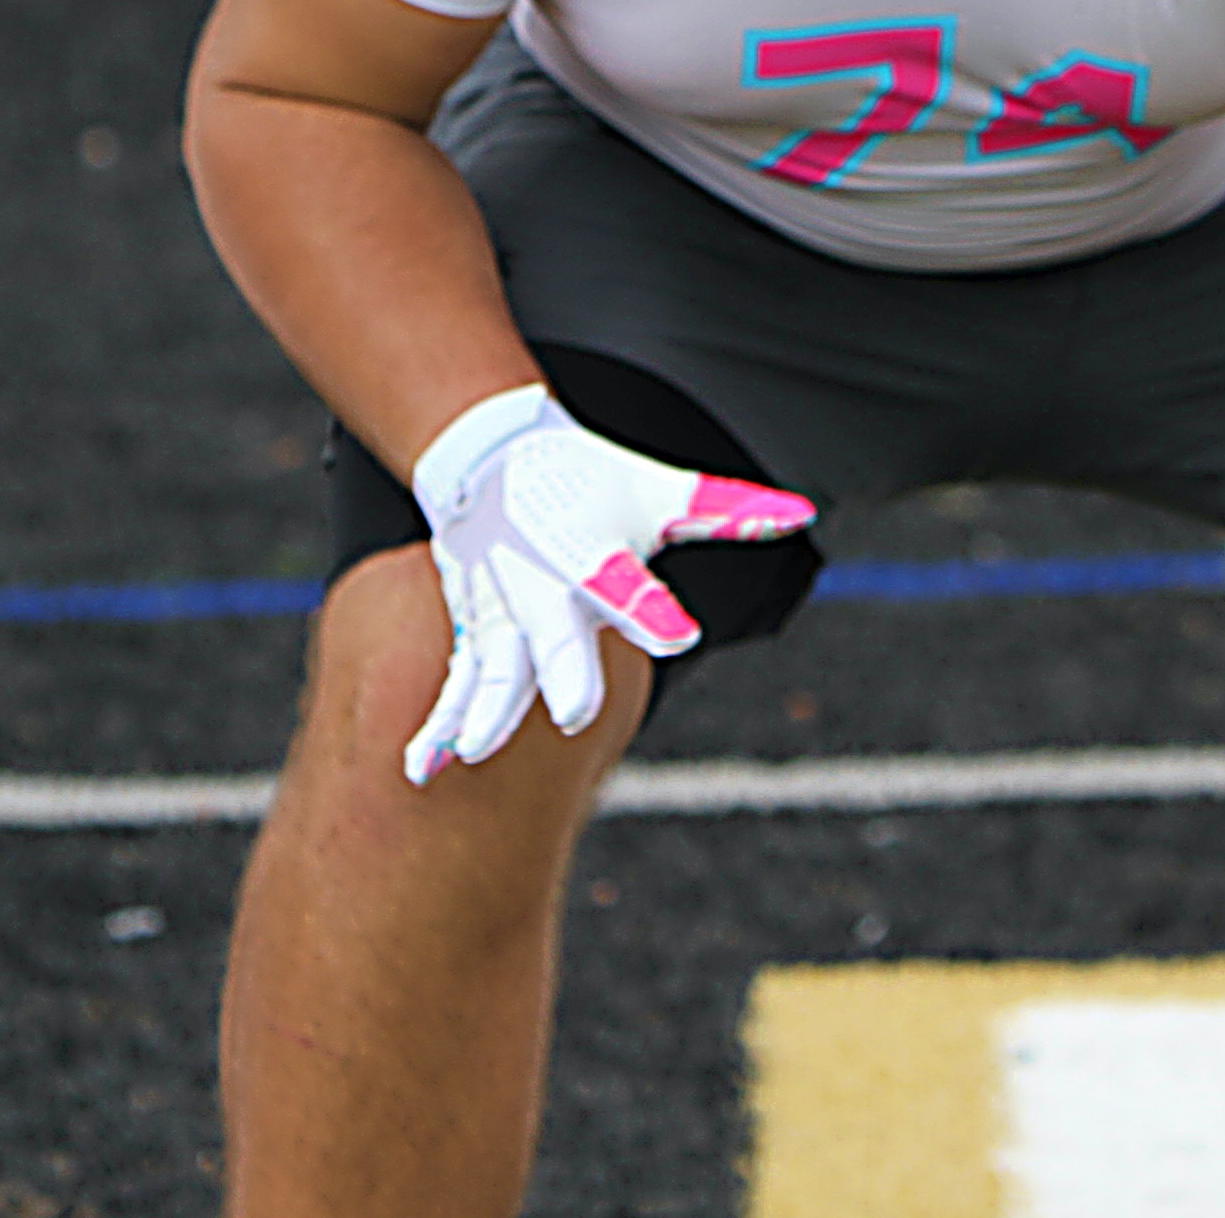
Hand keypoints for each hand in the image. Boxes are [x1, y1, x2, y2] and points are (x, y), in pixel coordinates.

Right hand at [403, 385, 815, 784]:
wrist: (491, 456)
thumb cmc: (592, 483)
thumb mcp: (660, 490)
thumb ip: (727, 509)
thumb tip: (801, 512)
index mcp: (590, 546)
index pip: (622, 579)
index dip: (648, 607)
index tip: (678, 634)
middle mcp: (540, 579)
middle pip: (551, 628)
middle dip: (562, 668)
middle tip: (574, 712)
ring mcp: (496, 605)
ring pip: (489, 661)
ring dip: (482, 706)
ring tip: (475, 750)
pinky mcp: (468, 627)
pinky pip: (450, 680)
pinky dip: (436, 721)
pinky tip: (422, 768)